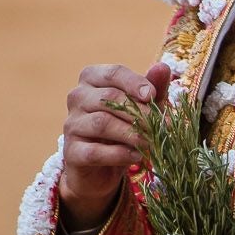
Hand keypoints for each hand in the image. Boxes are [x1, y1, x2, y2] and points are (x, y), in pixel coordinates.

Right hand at [57, 60, 173, 225]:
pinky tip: (137, 157)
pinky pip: (94, 151)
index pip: (113, 73)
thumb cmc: (125, 125)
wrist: (103, 167)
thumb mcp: (143, 105)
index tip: (152, 95)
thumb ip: (153, 86)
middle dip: (139, 111)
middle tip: (162, 125)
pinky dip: (119, 154)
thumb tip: (162, 66)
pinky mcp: (71, 152)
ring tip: (152, 142)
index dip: (134, 82)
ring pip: (102, 123)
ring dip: (131, 133)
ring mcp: (71, 125)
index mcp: (92, 79)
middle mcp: (77, 98)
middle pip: (108, 98)